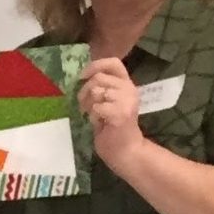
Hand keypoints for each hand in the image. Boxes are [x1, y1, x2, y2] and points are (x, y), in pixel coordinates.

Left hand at [79, 58, 145, 173]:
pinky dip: (93, 116)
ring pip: (96, 91)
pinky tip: (100, 124)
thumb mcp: (106, 101)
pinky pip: (97, 107)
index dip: (95, 66)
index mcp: (126, 84)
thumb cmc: (111, 126)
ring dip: (89, 105)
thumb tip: (82, 75)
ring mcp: (127, 100)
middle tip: (86, 107)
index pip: (113, 63)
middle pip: (98, 78)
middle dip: (85, 92)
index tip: (83, 76)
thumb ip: (100, 87)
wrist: (125, 150)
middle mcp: (130, 89)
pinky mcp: (122, 113)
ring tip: (94, 116)